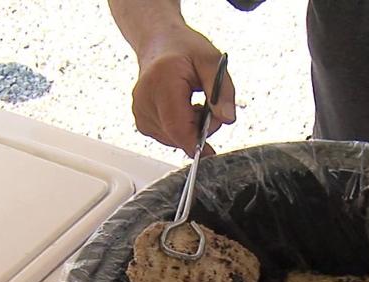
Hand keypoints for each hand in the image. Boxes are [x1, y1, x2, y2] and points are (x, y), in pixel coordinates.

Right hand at [132, 26, 235, 155]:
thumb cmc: (184, 48)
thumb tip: (227, 118)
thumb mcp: (212, 62)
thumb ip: (222, 91)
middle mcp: (145, 100)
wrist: (159, 42)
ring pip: (174, 139)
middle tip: (208, 106)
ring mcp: (140, 114)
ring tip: (193, 103)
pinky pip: (168, 137)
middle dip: (200, 130)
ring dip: (191, 129)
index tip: (211, 152)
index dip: (197, 143)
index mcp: (162, 82)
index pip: (178, 127)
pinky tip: (182, 109)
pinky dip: (181, 129)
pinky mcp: (142, 123)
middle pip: (178, 135)